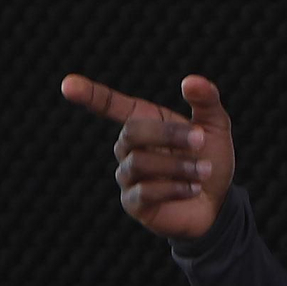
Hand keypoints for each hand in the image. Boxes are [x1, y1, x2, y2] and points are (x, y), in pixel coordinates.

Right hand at [61, 74, 235, 238]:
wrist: (218, 204)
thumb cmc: (210, 160)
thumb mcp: (216, 127)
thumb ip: (206, 101)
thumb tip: (191, 81)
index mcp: (145, 122)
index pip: (110, 105)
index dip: (90, 94)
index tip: (68, 84)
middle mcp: (129, 147)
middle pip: (131, 132)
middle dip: (168, 134)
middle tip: (200, 140)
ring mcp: (128, 176)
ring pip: (138, 163)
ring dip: (177, 165)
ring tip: (203, 171)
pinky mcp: (134, 203)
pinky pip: (143, 192)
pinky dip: (173, 188)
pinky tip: (193, 189)